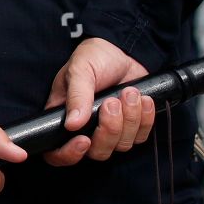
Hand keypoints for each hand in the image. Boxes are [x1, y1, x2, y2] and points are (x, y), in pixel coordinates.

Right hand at [43, 37, 154, 165]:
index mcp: (64, 119)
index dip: (70, 154)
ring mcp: (110, 130)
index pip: (58, 153)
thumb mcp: (80, 70)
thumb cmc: (94, 58)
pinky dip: (145, 118)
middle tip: (112, 102)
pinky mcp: (132, 127)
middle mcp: (85, 130)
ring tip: (129, 92)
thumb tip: (72, 124)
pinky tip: (143, 98)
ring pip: (121, 146)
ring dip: (129, 119)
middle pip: (97, 152)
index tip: (84, 140)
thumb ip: (77, 96)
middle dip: (109, 129)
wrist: (122, 49)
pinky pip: (141, 136)